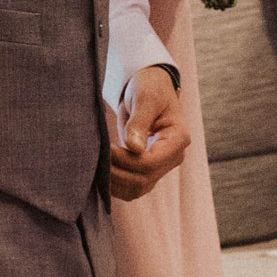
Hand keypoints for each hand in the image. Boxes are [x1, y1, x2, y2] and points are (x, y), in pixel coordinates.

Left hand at [108, 66, 188, 197]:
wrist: (150, 89)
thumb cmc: (150, 88)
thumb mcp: (145, 98)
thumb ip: (139, 122)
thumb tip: (134, 148)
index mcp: (178, 138)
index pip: (152, 162)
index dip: (127, 160)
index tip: (109, 148)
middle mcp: (174, 157)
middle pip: (144, 179)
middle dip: (118, 172)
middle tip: (99, 156)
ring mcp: (162, 166)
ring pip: (138, 189)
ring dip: (115, 182)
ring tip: (98, 164)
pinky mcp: (149, 171)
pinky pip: (133, 188)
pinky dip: (116, 185)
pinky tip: (102, 172)